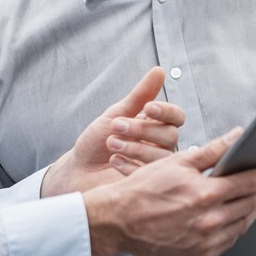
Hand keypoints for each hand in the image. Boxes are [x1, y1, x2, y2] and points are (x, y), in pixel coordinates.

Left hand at [43, 67, 184, 195]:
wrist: (79, 168)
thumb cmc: (97, 141)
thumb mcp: (116, 113)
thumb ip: (140, 94)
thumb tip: (159, 71)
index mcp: (156, 126)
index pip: (177, 117)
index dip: (166, 112)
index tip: (148, 108)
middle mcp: (160, 146)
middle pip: (170, 136)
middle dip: (143, 130)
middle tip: (116, 126)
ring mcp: (155, 166)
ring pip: (162, 157)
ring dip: (136, 147)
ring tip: (111, 143)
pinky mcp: (146, 184)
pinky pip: (150, 176)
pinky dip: (131, 166)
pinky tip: (114, 160)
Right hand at [84, 129, 255, 255]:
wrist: (117, 221)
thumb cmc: (143, 189)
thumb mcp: (177, 162)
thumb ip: (212, 151)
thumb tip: (238, 136)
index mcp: (206, 193)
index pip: (249, 183)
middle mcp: (209, 220)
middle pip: (251, 205)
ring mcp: (205, 242)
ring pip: (243, 225)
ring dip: (255, 211)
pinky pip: (229, 243)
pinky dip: (237, 229)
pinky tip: (239, 219)